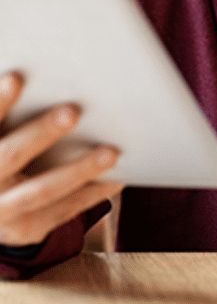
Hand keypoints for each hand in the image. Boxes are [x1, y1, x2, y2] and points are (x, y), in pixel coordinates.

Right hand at [0, 71, 122, 247]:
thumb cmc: (1, 148)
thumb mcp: (0, 132)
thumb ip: (9, 113)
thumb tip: (31, 75)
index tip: (16, 77)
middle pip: (10, 156)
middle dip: (41, 133)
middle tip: (72, 111)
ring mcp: (4, 211)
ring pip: (43, 190)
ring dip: (79, 170)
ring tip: (111, 152)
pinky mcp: (27, 229)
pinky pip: (64, 210)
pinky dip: (93, 193)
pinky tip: (118, 177)